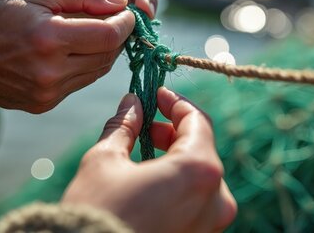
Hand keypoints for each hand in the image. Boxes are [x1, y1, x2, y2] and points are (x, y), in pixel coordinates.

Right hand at [0, 0, 134, 112]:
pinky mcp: (41, 104)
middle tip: (115, 20)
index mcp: (49, 39)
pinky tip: (75, 50)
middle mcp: (50, 72)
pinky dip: (84, 66)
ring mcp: (46, 93)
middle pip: (106, 57)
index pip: (109, 37)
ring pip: (95, 73)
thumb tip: (120, 3)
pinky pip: (77, 84)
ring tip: (96, 32)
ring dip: (102, 52)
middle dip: (117, 37)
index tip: (127, 13)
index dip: (125, 24)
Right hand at [62, 88, 236, 232]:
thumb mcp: (104, 161)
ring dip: (175, 156)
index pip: (198, 121)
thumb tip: (132, 102)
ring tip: (142, 152)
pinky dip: (178, 183)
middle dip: (173, 131)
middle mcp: (216, 199)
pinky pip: (196, 201)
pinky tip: (150, 180)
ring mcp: (211, 224)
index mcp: (198, 171)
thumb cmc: (96, 212)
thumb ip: (124, 126)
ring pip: (199, 176)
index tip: (156, 94)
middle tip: (144, 125)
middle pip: (201, 148)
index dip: (175, 102)